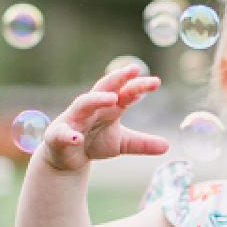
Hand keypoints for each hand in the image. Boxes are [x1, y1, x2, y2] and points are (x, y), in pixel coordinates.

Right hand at [40, 63, 169, 171]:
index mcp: (108, 107)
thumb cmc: (94, 142)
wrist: (67, 157)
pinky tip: (77, 139)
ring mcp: (74, 119)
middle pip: (104, 87)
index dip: (139, 86)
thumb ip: (142, 143)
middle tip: (134, 69)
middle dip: (118, 77)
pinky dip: (70, 135)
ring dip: (97, 99)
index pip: (125, 92)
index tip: (156, 82)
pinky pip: (64, 134)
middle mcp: (91, 107)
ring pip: (84, 103)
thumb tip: (167, 146)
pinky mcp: (59, 136)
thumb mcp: (122, 143)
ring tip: (112, 98)